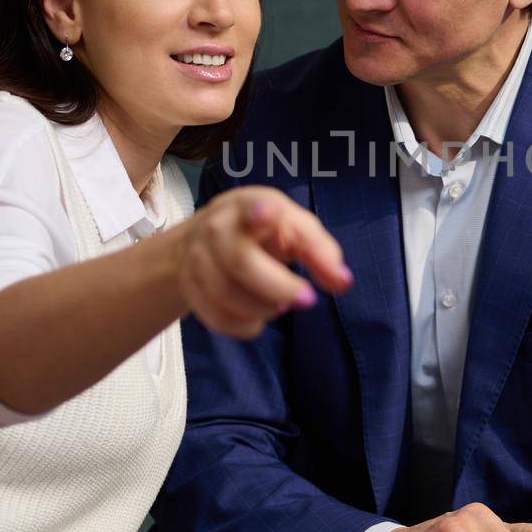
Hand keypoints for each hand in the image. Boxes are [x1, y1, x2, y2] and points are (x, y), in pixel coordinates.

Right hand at [168, 186, 351, 339]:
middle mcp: (218, 228)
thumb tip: (343, 281)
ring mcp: (197, 258)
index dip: (260, 211)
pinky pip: (215, 317)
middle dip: (278, 287)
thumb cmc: (262, 232)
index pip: (252, 205)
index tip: (267, 213)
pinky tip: (257, 319)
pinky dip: (243, 326)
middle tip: (308, 300)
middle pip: (240, 262)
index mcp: (250, 205)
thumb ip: (321, 252)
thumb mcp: (294, 228)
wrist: (203, 241)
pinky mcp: (189, 287)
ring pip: (225, 294)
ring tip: (280, 304)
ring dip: (262, 309)